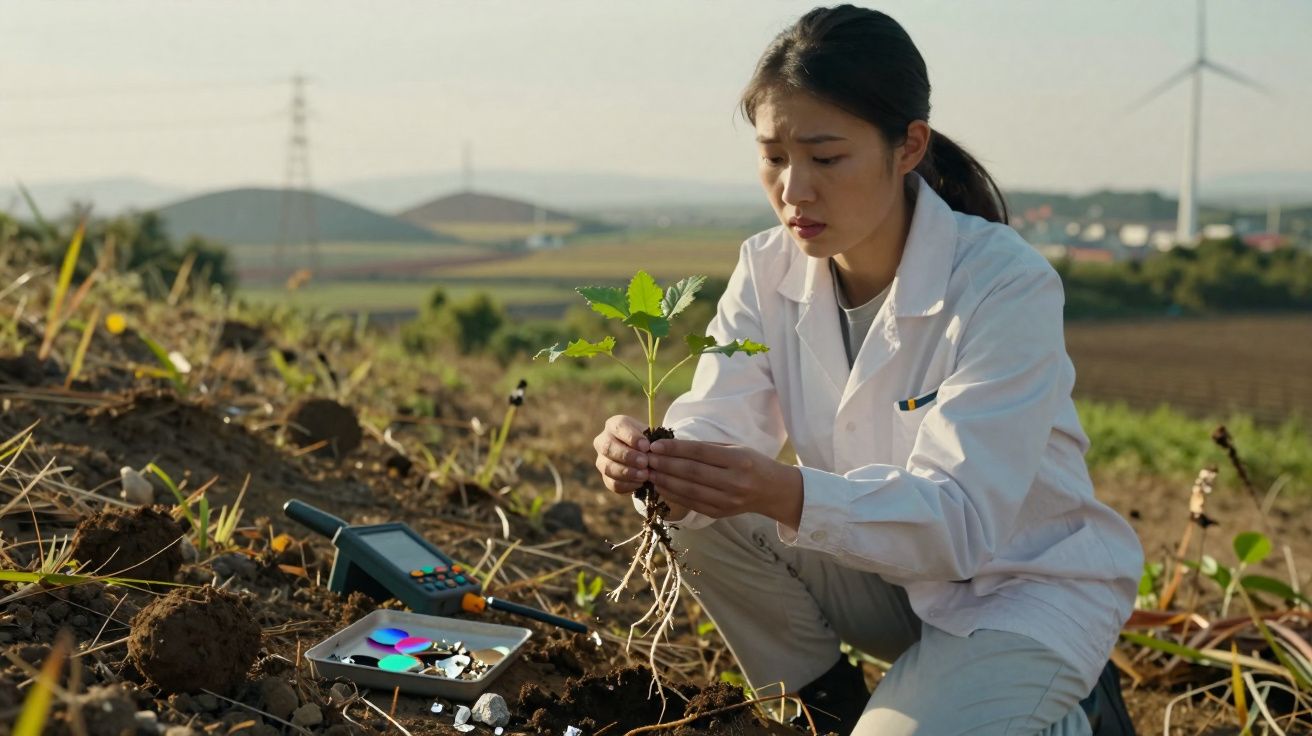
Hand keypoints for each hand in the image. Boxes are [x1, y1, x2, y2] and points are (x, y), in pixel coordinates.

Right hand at [592, 415, 649, 493]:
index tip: (646, 446)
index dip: (632, 437)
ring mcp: (602, 460)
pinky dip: (627, 485)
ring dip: (627, 472)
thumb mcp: (652, 436)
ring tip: (644, 475)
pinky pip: (612, 483)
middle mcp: (603, 441)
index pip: (619, 427)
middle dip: (627, 456)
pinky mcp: (605, 477)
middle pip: (608, 447)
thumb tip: (650, 449)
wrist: (646, 457)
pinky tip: (640, 484)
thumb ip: (652, 440)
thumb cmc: (649, 442)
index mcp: (615, 425)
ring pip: (608, 467)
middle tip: (644, 462)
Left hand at [646, 439, 802, 528]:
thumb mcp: (736, 449)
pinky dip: (673, 494)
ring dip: (664, 481)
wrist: (773, 491)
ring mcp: (727, 500)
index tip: (655, 445)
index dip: (675, 449)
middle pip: (691, 472)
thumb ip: (707, 448)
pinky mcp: (720, 513)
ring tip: (648, 472)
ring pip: (688, 490)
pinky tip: (660, 486)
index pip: (700, 453)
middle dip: (664, 465)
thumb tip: (671, 446)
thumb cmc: (752, 463)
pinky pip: (691, 503)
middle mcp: (734, 482)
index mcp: (739, 460)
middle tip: (645, 458)